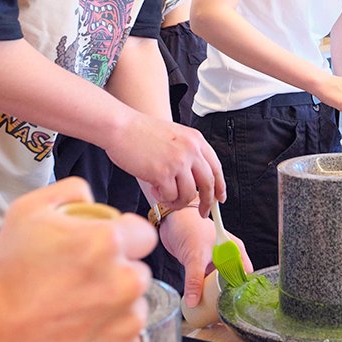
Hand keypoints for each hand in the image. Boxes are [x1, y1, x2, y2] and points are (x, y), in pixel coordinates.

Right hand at [0, 178, 156, 341]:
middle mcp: (125, 282)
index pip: (143, 236)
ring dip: (115, 311)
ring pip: (134, 311)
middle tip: (79, 286)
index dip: (125, 241)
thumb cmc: (2, 274)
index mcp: (108, 242)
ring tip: (74, 316)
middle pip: (138, 274)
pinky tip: (78, 340)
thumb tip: (91, 197)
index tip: (104, 251)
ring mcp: (124, 325)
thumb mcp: (26, 211)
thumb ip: (69, 192)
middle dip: (117, 276)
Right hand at [103, 113, 225, 215]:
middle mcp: (191, 150)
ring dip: (177, 201)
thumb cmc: (141, 133)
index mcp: (196, 140)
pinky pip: (170, 197)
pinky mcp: (163, 173)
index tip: (219, 199)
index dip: (220, 186)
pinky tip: (153, 188)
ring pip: (189, 195)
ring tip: (164, 194)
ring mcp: (178, 162)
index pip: (216, 168)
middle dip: (207, 203)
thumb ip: (188, 153)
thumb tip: (195, 181)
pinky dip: (162, 197)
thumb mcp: (174, 136)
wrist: (121, 127)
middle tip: (203, 213)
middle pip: (208, 184)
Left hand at [158, 208, 251, 306]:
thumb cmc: (189, 227)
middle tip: (222, 311)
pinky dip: (204, 289)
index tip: (235, 304)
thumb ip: (195, 280)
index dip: (242, 290)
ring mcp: (215, 261)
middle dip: (228, 295)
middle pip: (233, 281)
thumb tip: (194, 301)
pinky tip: (201, 300)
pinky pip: (206, 281)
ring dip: (214, 293)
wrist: (172, 219)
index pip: (245, 274)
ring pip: (219, 282)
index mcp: (235, 250)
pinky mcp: (203, 265)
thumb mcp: (195, 256)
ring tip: (212, 310)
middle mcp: (228, 255)